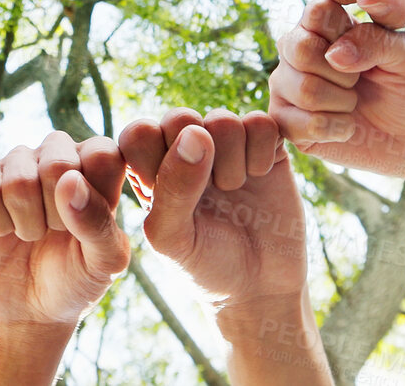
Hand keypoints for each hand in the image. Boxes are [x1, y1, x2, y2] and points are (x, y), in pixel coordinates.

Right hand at [0, 131, 130, 328]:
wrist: (28, 309)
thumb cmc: (76, 279)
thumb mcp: (104, 261)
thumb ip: (99, 222)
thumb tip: (69, 180)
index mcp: (98, 165)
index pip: (101, 152)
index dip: (93, 195)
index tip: (89, 226)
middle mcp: (59, 154)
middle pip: (58, 161)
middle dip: (56, 213)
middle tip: (56, 232)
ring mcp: (18, 163)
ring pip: (19, 178)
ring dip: (26, 222)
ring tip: (31, 234)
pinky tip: (3, 230)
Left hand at [119, 108, 306, 308]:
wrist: (260, 287)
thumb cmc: (204, 265)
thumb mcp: (174, 239)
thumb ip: (172, 188)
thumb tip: (195, 133)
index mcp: (149, 168)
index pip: (139, 133)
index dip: (156, 160)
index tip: (174, 196)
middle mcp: (184, 149)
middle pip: (181, 117)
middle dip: (198, 158)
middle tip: (210, 193)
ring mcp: (225, 145)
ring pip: (224, 119)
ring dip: (232, 160)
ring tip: (233, 188)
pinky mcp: (265, 144)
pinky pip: (262, 122)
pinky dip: (263, 151)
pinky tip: (261, 175)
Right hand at [269, 0, 404, 177]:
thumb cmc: (404, 84)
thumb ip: (375, 40)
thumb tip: (334, 55)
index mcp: (321, 22)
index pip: (318, 11)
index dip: (346, 34)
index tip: (365, 50)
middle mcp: (295, 48)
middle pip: (301, 50)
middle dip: (345, 74)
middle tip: (358, 81)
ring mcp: (284, 85)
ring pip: (306, 90)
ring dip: (343, 103)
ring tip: (351, 103)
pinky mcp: (284, 122)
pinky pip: (305, 125)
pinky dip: (337, 128)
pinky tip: (344, 126)